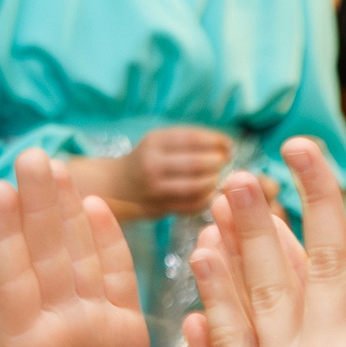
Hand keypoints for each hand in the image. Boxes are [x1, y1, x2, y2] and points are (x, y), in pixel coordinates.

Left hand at [0, 149, 147, 346]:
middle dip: (38, 205)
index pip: (10, 278)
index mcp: (19, 344)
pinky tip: (98, 207)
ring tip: (60, 167)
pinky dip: (110, 246)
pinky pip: (117, 283)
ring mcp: (87, 326)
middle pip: (44, 254)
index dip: (4, 235)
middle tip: (31, 154)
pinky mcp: (123, 337)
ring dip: (69, 214)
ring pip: (77, 258)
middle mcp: (52, 325)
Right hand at [79, 126, 233, 220]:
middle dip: (218, 162)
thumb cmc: (147, 159)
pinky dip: (206, 199)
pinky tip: (209, 193)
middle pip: (198, 163)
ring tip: (217, 177)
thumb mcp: (159, 140)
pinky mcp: (158, 208)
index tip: (229, 145)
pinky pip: (191, 205)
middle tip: (224, 163)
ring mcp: (155, 189)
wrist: (116, 185)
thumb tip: (227, 146)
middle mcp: (152, 164)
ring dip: (214, 181)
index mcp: (154, 141)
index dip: (217, 141)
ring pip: (197, 186)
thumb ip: (189, 141)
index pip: (193, 138)